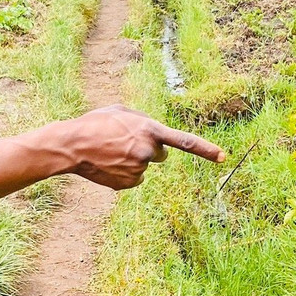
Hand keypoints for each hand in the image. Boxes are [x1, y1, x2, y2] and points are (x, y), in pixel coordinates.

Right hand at [63, 105, 225, 189]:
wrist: (72, 146)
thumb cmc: (95, 123)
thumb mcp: (121, 111)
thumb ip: (142, 119)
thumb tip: (153, 132)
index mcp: (149, 130)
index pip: (184, 141)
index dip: (205, 149)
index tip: (223, 157)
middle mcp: (148, 151)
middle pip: (160, 154)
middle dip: (149, 150)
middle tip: (126, 143)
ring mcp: (138, 169)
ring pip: (144, 167)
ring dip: (132, 160)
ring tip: (109, 152)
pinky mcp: (128, 184)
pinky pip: (133, 179)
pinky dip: (123, 173)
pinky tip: (108, 165)